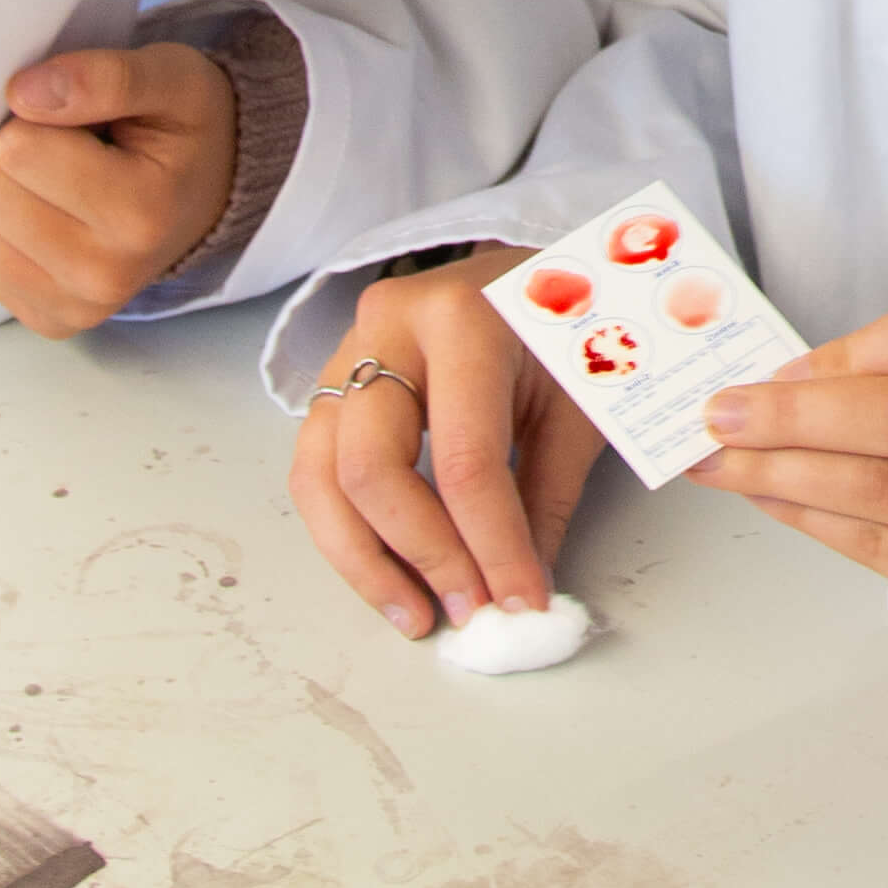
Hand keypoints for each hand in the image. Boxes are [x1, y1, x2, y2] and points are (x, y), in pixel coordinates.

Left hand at [0, 41, 236, 337]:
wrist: (209, 194)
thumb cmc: (185, 129)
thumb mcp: (171, 76)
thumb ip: (106, 76)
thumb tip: (21, 93)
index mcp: (141, 213)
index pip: (17, 147)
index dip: (36, 115)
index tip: (77, 120)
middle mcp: (106, 275)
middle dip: (10, 152)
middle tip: (63, 150)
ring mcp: (75, 306)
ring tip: (53, 183)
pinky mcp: (50, 320)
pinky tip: (42, 215)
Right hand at [289, 252, 602, 635]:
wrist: (521, 270)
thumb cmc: (555, 329)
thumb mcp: (574, 402)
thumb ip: (546, 498)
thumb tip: (525, 599)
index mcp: (463, 318)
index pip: (466, 459)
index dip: (493, 545)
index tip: (520, 604)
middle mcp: (386, 328)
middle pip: (373, 469)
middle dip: (422, 555)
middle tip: (468, 610)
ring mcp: (343, 351)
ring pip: (321, 479)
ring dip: (366, 563)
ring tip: (418, 617)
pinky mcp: (326, 384)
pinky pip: (313, 475)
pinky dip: (346, 537)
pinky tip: (390, 578)